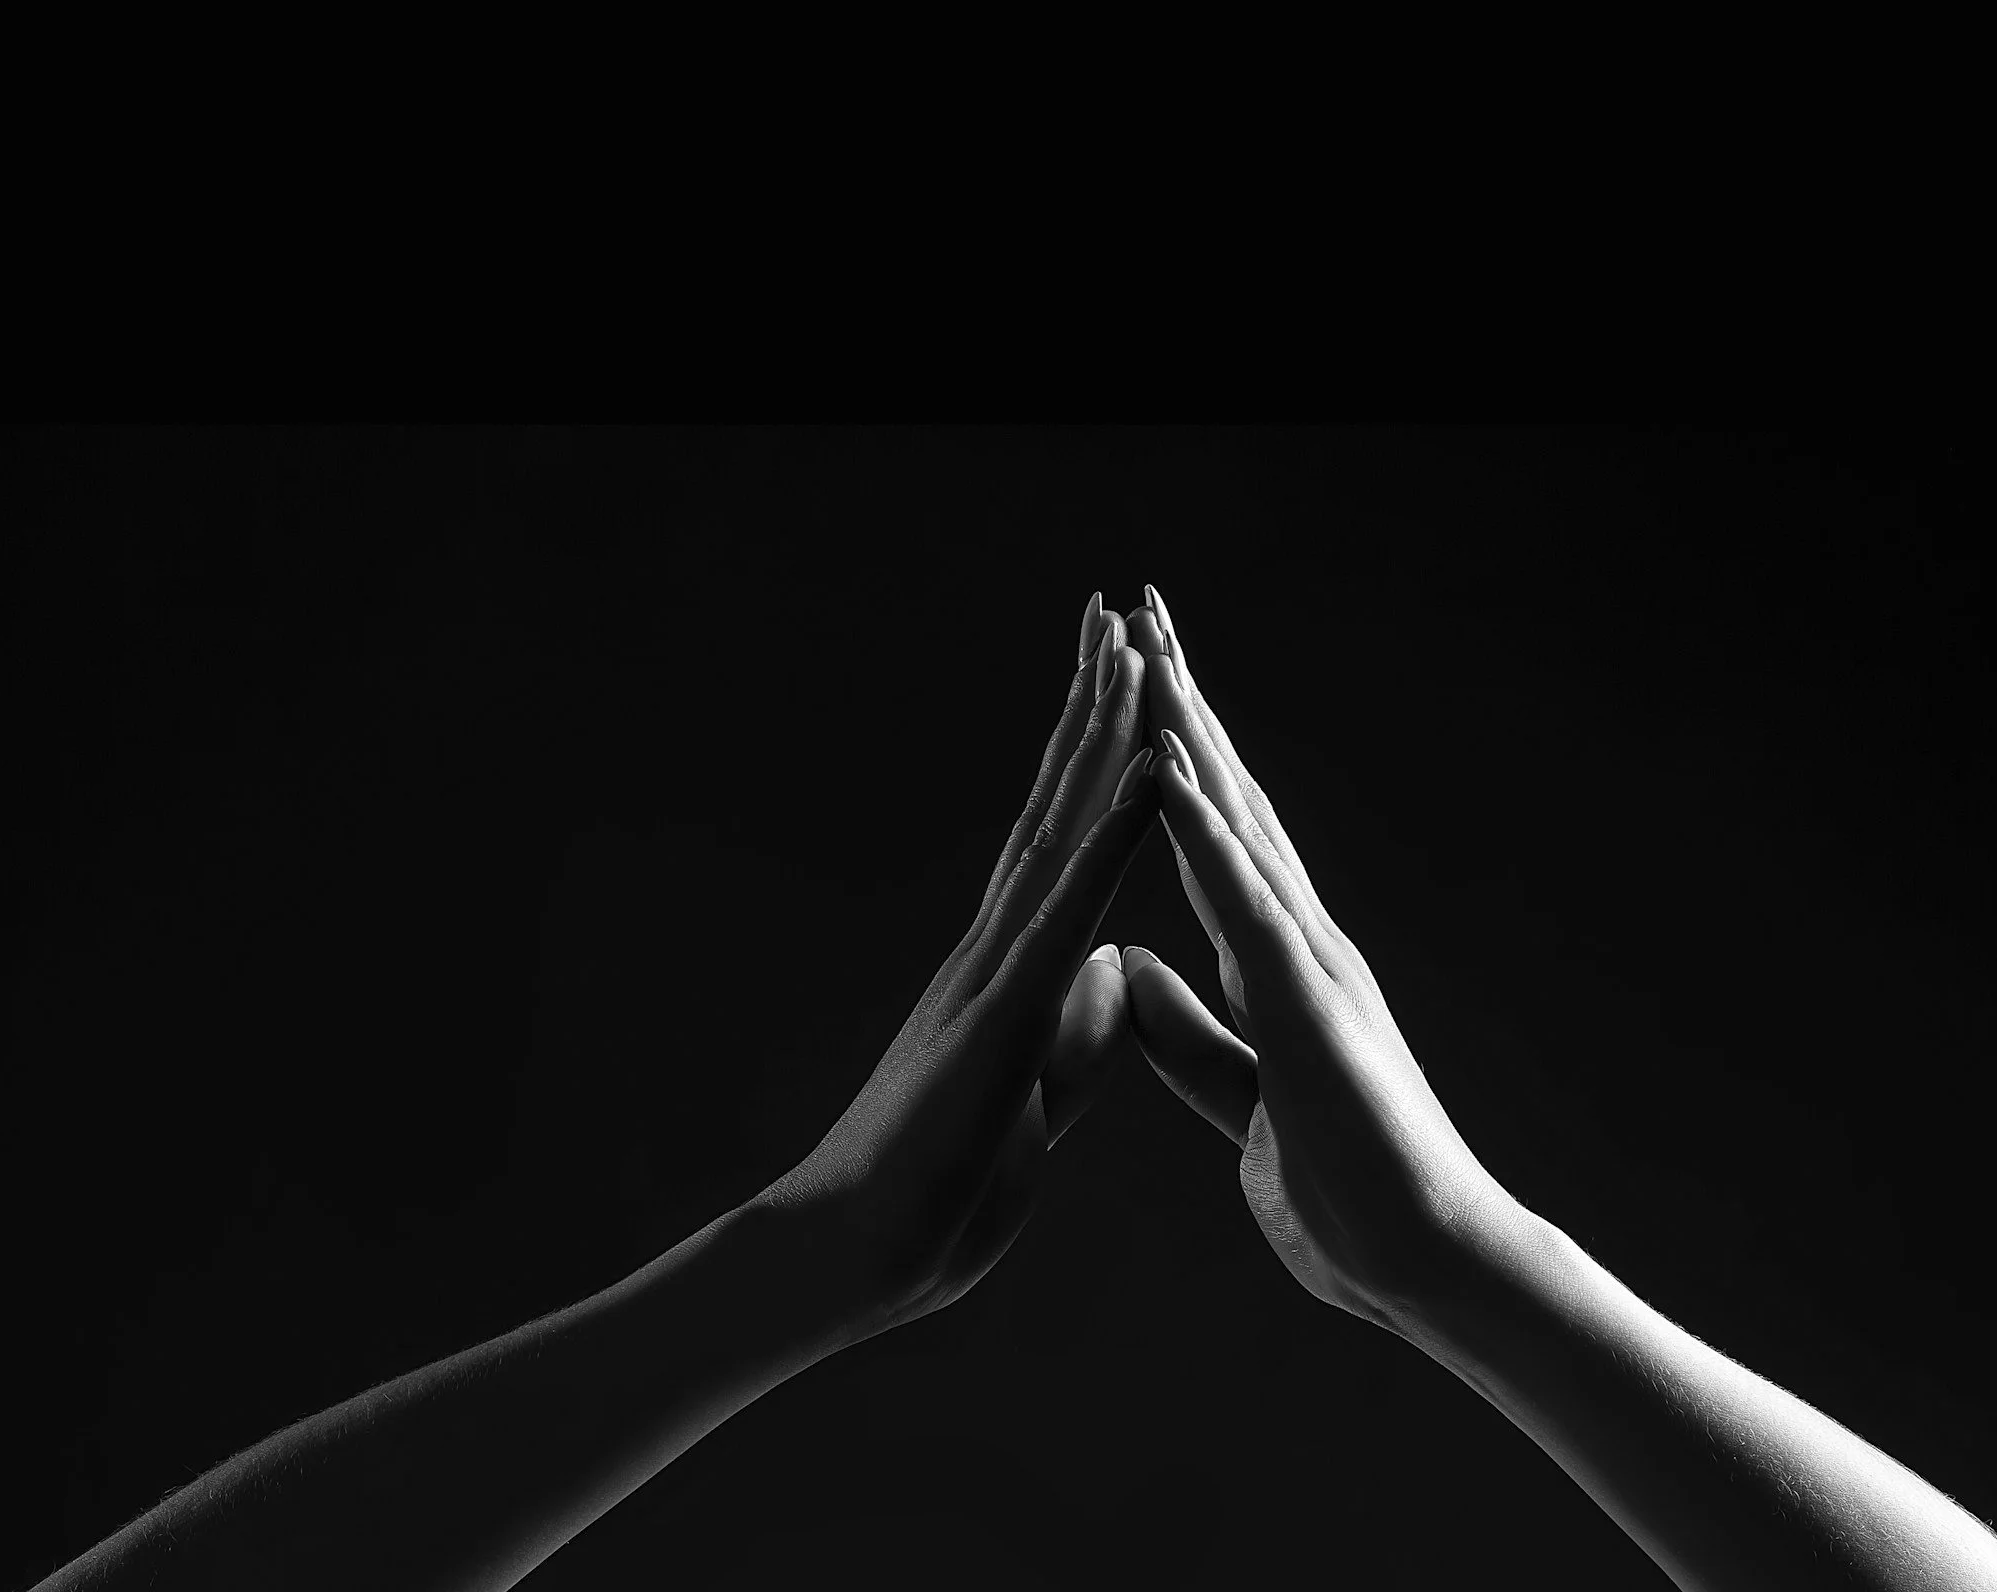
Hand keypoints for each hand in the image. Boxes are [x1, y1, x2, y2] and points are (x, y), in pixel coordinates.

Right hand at [754, 594, 1158, 1340]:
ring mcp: (994, 974)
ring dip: (1099, 738)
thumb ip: (1073, 1036)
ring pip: (1058, 832)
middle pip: (1056, 807)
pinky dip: (1111, 841)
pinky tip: (1144, 779)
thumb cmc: (935, 1200)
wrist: (852, 1262)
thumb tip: (1113, 969)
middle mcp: (998, 949)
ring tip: (1128, 646)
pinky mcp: (998, 1016)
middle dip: (1091, 708)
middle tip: (1116, 610)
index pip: (1066, 845)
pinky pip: (1066, 914)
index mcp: (1012, 973)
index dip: (1099, 762)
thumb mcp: (1038, 1103)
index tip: (1125, 680)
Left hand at [1118, 588, 1523, 1335]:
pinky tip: (1168, 771)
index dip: (1168, 762)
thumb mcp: (1238, 1099)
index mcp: (1274, 967)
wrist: (1425, 1266)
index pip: (1209, 841)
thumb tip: (1128, 970)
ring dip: (1193, 731)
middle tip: (1142, 607)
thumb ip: (1189, 1035)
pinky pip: (1245, 904)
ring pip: (1240, 824)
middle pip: (1228, 799)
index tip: (1132, 686)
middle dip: (1182, 702)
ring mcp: (1310, 966)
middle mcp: (1298, 944)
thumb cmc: (1349, 1193)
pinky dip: (1204, 834)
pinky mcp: (1310, 1008)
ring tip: (1150, 643)